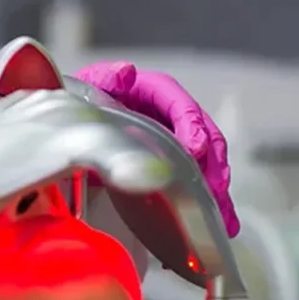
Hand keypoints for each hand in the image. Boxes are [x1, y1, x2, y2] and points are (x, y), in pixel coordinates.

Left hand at [74, 62, 237, 236]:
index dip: (192, 127)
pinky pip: (197, 185)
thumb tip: (126, 72)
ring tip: (223, 215)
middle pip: (206, 138)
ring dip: (217, 190)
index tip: (195, 148)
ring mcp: (177, 143)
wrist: (75, 120)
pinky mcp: (174, 167)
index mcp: (156, 93)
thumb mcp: (93, 84)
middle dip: (214, 164)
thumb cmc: (88, 99)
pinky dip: (211, 206)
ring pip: (208, 165)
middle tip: (215, 187)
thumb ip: (107, 78)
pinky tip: (220, 227)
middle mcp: (174, 117)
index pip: (182, 107)